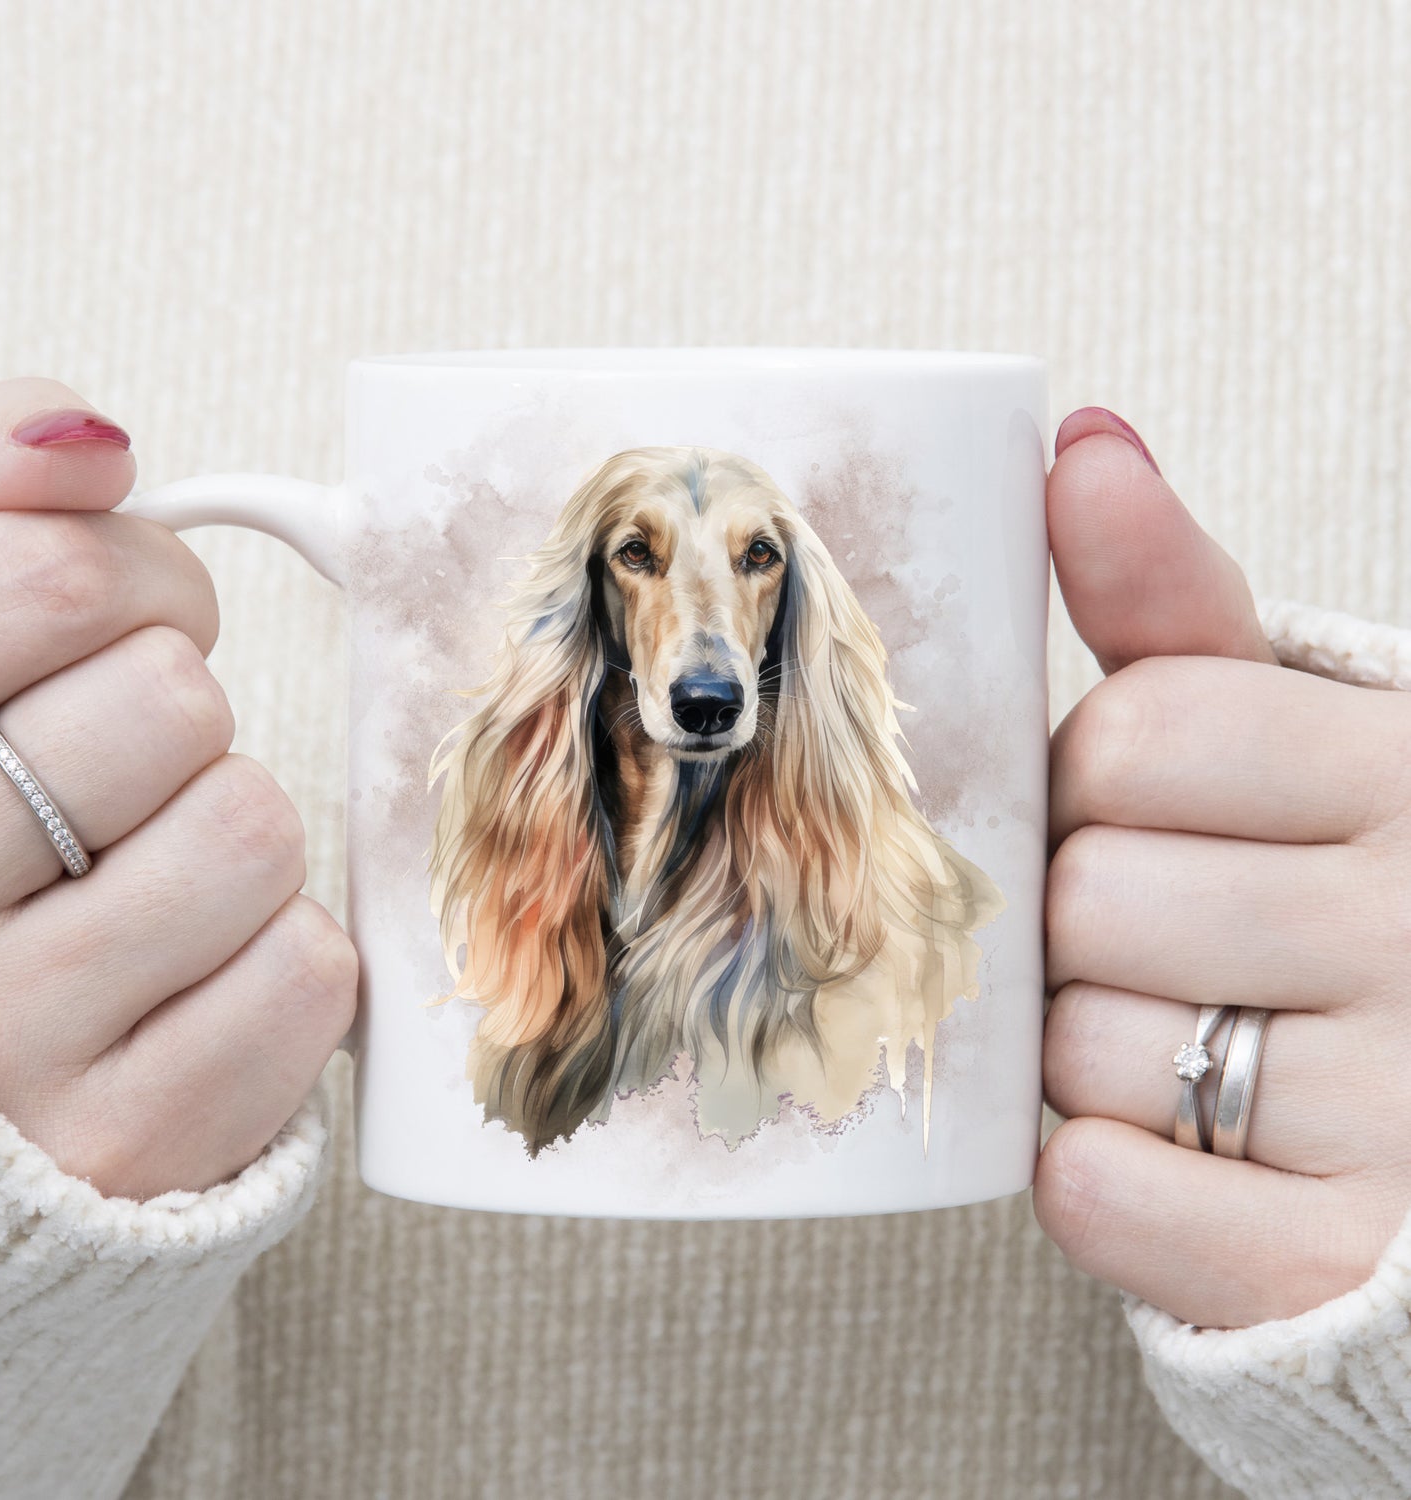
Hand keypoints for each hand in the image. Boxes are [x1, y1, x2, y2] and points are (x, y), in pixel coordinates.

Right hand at [0, 378, 355, 1198]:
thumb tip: (83, 434)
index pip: (46, 581)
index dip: (130, 578)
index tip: (117, 622)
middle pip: (171, 701)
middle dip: (173, 713)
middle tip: (121, 770)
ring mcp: (9, 1047)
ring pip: (251, 827)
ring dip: (227, 834)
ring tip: (140, 880)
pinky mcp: (131, 1144)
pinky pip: (306, 971)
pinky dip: (275, 958)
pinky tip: (184, 979)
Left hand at [1033, 406, 1410, 1329]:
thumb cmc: (1330, 883)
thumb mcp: (1286, 725)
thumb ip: (1174, 601)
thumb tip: (1080, 443)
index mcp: (1406, 771)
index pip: (1139, 733)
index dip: (1093, 777)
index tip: (1135, 805)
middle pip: (1089, 895)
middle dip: (1080, 916)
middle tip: (1149, 935)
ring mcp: (1401, 1111)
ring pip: (1083, 1048)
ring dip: (1084, 1046)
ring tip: (1172, 1034)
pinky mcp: (1333, 1258)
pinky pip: (1104, 1194)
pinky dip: (1095, 1174)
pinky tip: (1153, 1144)